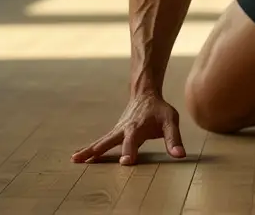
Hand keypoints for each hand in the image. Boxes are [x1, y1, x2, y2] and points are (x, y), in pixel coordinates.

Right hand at [70, 91, 185, 165]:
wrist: (145, 94)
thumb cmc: (159, 110)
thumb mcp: (171, 121)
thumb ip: (174, 139)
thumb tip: (179, 156)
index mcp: (137, 127)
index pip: (132, 141)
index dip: (129, 150)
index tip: (125, 161)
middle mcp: (124, 129)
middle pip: (109, 141)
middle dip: (100, 151)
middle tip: (88, 161)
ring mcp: (116, 131)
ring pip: (101, 141)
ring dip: (88, 150)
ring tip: (75, 159)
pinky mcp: (114, 132)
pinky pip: (101, 142)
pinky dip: (90, 149)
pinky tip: (79, 157)